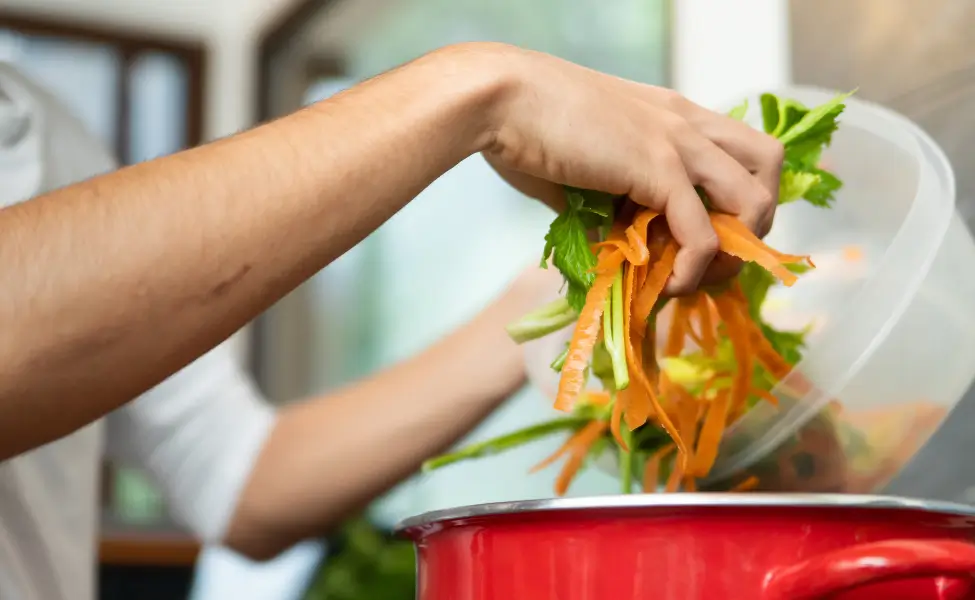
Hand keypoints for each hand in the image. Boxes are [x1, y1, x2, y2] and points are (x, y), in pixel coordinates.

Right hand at [473, 44, 783, 294]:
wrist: (498, 98)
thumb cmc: (524, 128)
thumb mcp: (580, 172)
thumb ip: (606, 208)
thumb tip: (614, 251)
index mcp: (671, 116)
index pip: (740, 153)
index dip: (735, 200)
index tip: (701, 239)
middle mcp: (687, 123)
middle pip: (769, 167)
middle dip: (756, 220)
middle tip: (714, 256)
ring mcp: (678, 142)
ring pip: (755, 201)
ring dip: (735, 250)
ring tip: (692, 276)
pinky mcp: (659, 169)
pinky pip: (704, 234)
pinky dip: (693, 270)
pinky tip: (664, 285)